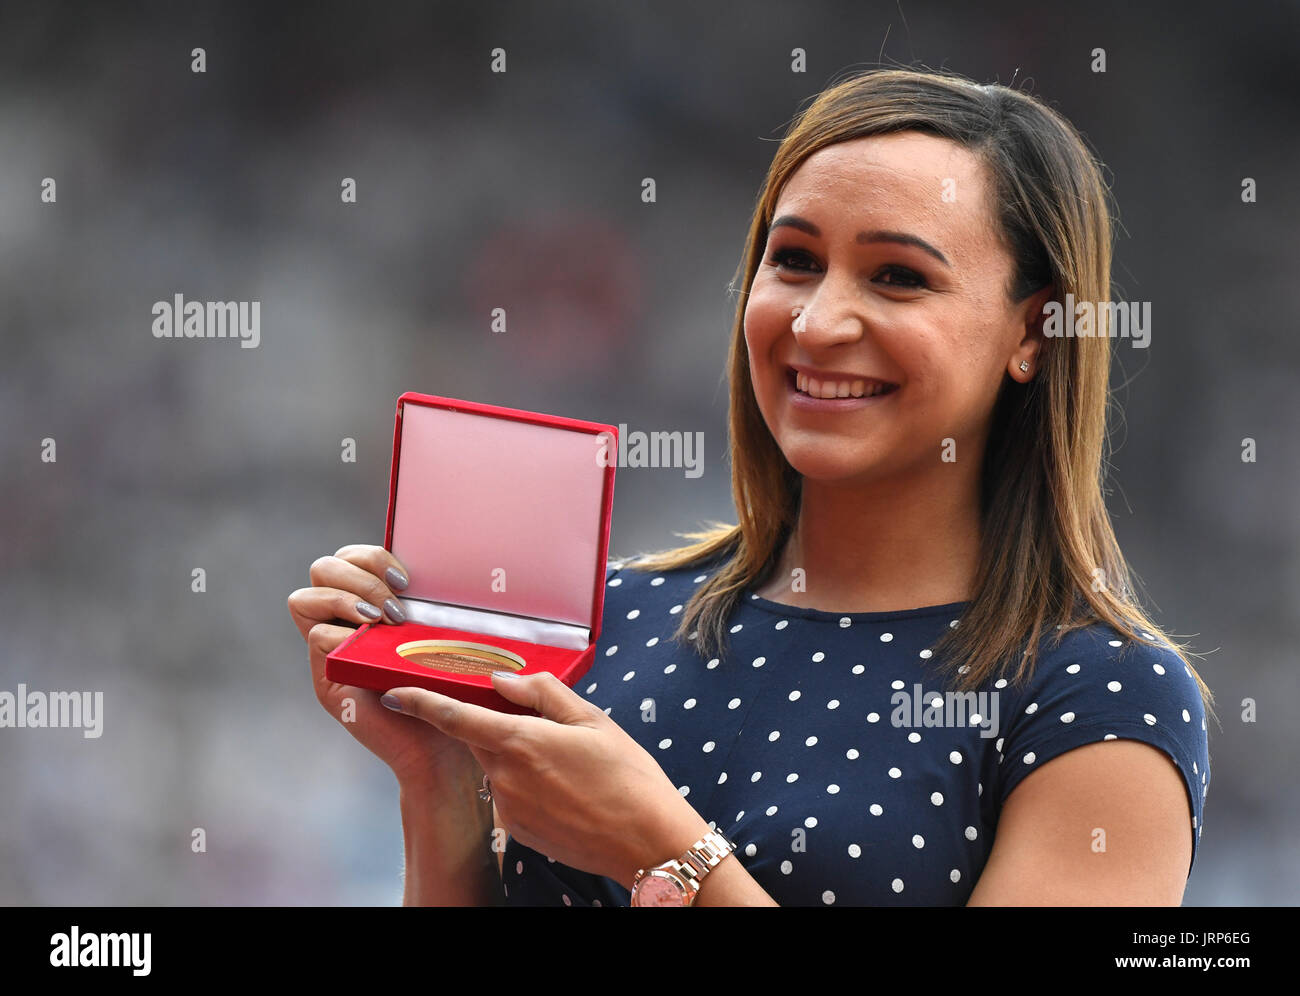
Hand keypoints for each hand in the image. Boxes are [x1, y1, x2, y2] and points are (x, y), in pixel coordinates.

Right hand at [287, 543, 478, 784]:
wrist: (449, 743)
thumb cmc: (454, 687)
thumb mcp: (444, 634)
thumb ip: (430, 603)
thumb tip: (452, 560)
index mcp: (372, 604)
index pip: (349, 557)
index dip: (371, 556)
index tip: (407, 579)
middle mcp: (345, 623)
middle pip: (324, 567)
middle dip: (360, 575)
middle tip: (395, 606)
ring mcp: (331, 650)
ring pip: (305, 597)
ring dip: (346, 599)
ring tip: (381, 621)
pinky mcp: (327, 678)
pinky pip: (315, 637)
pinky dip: (342, 633)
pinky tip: (372, 643)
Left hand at [379, 670, 711, 888]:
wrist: (647, 843)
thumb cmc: (627, 778)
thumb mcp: (592, 719)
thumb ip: (541, 692)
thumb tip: (502, 680)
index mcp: (520, 742)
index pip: (454, 716)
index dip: (420, 701)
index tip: (394, 692)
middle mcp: (505, 777)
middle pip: (480, 739)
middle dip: (497, 725)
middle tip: (541, 723)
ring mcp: (510, 809)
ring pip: (498, 767)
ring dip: (518, 756)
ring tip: (569, 761)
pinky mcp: (519, 832)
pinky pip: (511, 796)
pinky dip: (528, 784)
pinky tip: (566, 788)